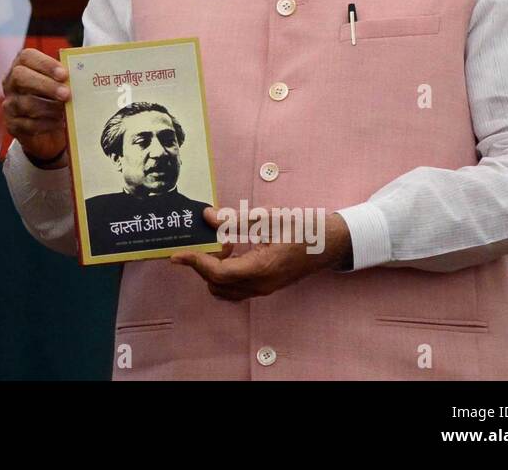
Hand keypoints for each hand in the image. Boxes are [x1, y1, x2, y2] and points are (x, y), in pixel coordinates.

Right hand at [1, 47, 71, 165]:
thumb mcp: (59, 85)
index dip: (45, 63)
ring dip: (49, 107)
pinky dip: (47, 123)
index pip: (27, 57)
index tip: (64, 74)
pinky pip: (28, 124)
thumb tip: (82, 75)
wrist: (47, 133)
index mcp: (22, 66)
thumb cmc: (54, 100)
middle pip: (21, 76)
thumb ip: (65, 78)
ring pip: (25, 103)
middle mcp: (11, 83)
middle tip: (66, 93)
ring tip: (66, 111)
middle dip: (45, 84)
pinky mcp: (12, 125)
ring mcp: (9, 104)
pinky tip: (60, 123)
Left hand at [169, 207, 351, 300]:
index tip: (177, 254)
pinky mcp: (264, 286)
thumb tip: (207, 217)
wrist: (330, 243)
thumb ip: (236, 219)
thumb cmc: (303, 228)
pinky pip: (234, 288)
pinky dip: (224, 273)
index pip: (217, 273)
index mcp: (261, 269)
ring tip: (225, 243)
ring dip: (213, 269)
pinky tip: (232, 250)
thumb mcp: (269, 218)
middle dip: (205, 263)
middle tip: (214, 238)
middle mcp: (260, 285)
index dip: (194, 262)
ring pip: (224, 289)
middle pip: (216, 283)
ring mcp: (263, 289)